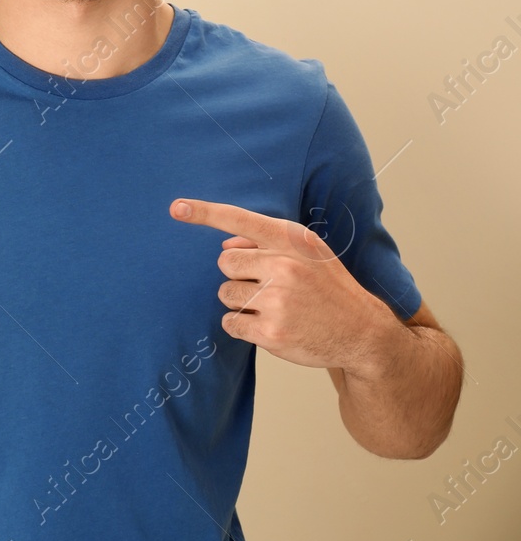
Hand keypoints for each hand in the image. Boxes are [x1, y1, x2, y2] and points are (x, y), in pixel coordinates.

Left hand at [169, 197, 397, 371]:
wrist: (363, 333)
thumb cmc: (328, 287)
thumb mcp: (308, 254)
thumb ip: (267, 243)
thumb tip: (225, 246)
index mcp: (292, 241)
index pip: (241, 220)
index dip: (205, 213)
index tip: (177, 207)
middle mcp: (284, 266)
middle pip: (224, 264)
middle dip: (239, 275)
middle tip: (268, 286)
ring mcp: (278, 300)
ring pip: (225, 294)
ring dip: (241, 302)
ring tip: (276, 307)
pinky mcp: (271, 332)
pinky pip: (230, 323)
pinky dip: (242, 326)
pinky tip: (271, 325)